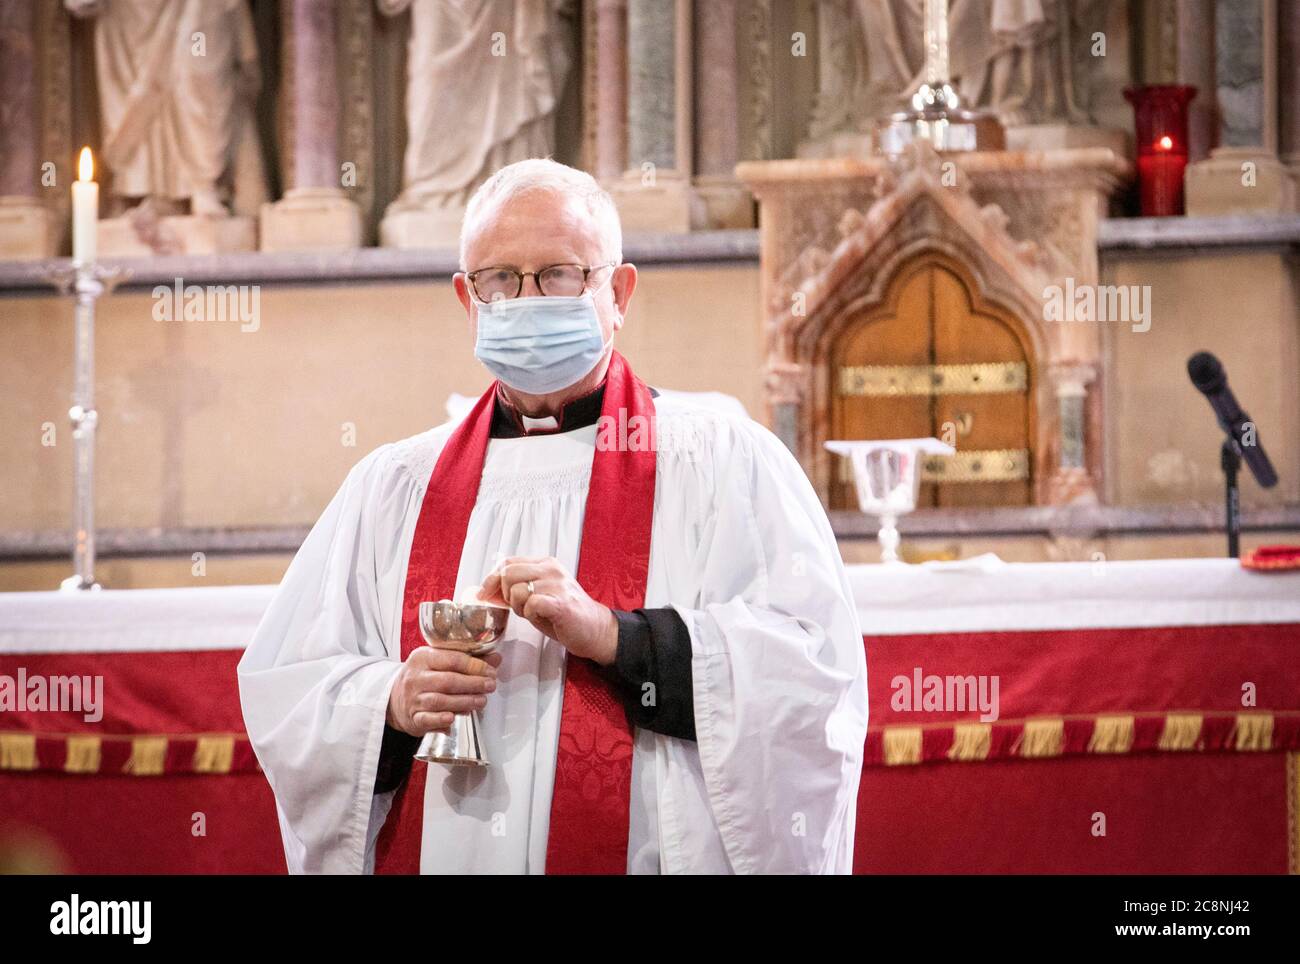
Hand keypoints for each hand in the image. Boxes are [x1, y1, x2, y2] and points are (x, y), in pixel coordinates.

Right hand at [385, 647, 502, 736]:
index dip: (475, 666)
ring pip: (440, 701)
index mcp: (423, 657)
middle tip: (490, 686)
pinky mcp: (413, 717)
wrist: (394, 698)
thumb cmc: (423, 677)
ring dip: (464, 702)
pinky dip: (441, 720)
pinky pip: (427, 719)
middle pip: (448, 681)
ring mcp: (413, 698)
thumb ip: (468, 660)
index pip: (452, 659)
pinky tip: (453, 718)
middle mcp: (416, 677)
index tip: (490, 671)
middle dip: (473, 684)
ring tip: (481, 701)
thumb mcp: (439, 662)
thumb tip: (496, 658)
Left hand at [478, 556, 618, 665]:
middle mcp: (551, 569)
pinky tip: (542, 617)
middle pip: (508, 573)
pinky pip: (531, 604)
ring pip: (517, 590)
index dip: (492, 579)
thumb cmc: (565, 614)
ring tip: (535, 613)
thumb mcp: (539, 594)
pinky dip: (530, 614)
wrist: (594, 629)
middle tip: (520, 607)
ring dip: (519, 607)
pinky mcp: (561, 602)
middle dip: (506, 595)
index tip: (486, 593)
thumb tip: (488, 590)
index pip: (508, 562)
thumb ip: (518, 587)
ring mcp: (557, 584)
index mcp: (545, 564)